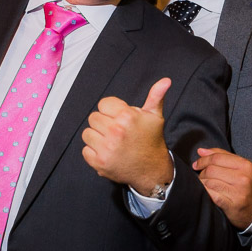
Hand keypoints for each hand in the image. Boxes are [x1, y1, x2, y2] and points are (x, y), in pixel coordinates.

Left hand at [82, 78, 173, 193]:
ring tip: (111, 142)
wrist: (152, 170)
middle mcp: (115, 131)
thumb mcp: (155, 116)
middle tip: (116, 132)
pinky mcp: (100, 162)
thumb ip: (156, 96)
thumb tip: (166, 80)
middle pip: (94, 117)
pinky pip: (85, 150)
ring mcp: (106, 148)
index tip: (120, 119)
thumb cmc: (151, 140)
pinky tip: (107, 153)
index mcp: (127, 117)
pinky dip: (94, 152)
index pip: (103, 104)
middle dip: (104, 123)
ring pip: (87, 133)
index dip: (111, 110)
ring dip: (97, 137)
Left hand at [193, 148, 251, 228]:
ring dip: (202, 183)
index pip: (217, 157)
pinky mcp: (231, 205)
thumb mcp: (241, 167)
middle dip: (202, 173)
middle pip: (211, 170)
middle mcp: (243, 178)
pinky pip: (211, 194)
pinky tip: (205, 192)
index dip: (203, 160)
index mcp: (246, 165)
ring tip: (204, 185)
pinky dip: (205, 192)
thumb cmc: (246, 185)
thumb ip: (222, 156)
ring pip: (209, 182)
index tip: (197, 164)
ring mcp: (238, 192)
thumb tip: (200, 151)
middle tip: (201, 177)